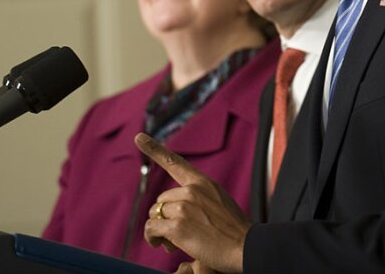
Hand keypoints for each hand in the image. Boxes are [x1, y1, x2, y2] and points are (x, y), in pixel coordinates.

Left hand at [135, 132, 249, 272]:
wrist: (246, 247)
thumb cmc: (234, 231)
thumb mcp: (219, 204)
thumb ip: (198, 201)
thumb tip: (174, 214)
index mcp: (203, 182)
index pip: (175, 162)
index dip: (154, 149)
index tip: (139, 137)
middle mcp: (192, 190)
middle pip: (161, 201)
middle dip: (165, 217)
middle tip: (176, 234)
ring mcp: (184, 207)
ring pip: (155, 214)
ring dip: (159, 229)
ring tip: (172, 242)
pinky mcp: (177, 226)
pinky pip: (151, 228)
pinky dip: (152, 238)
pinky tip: (162, 245)